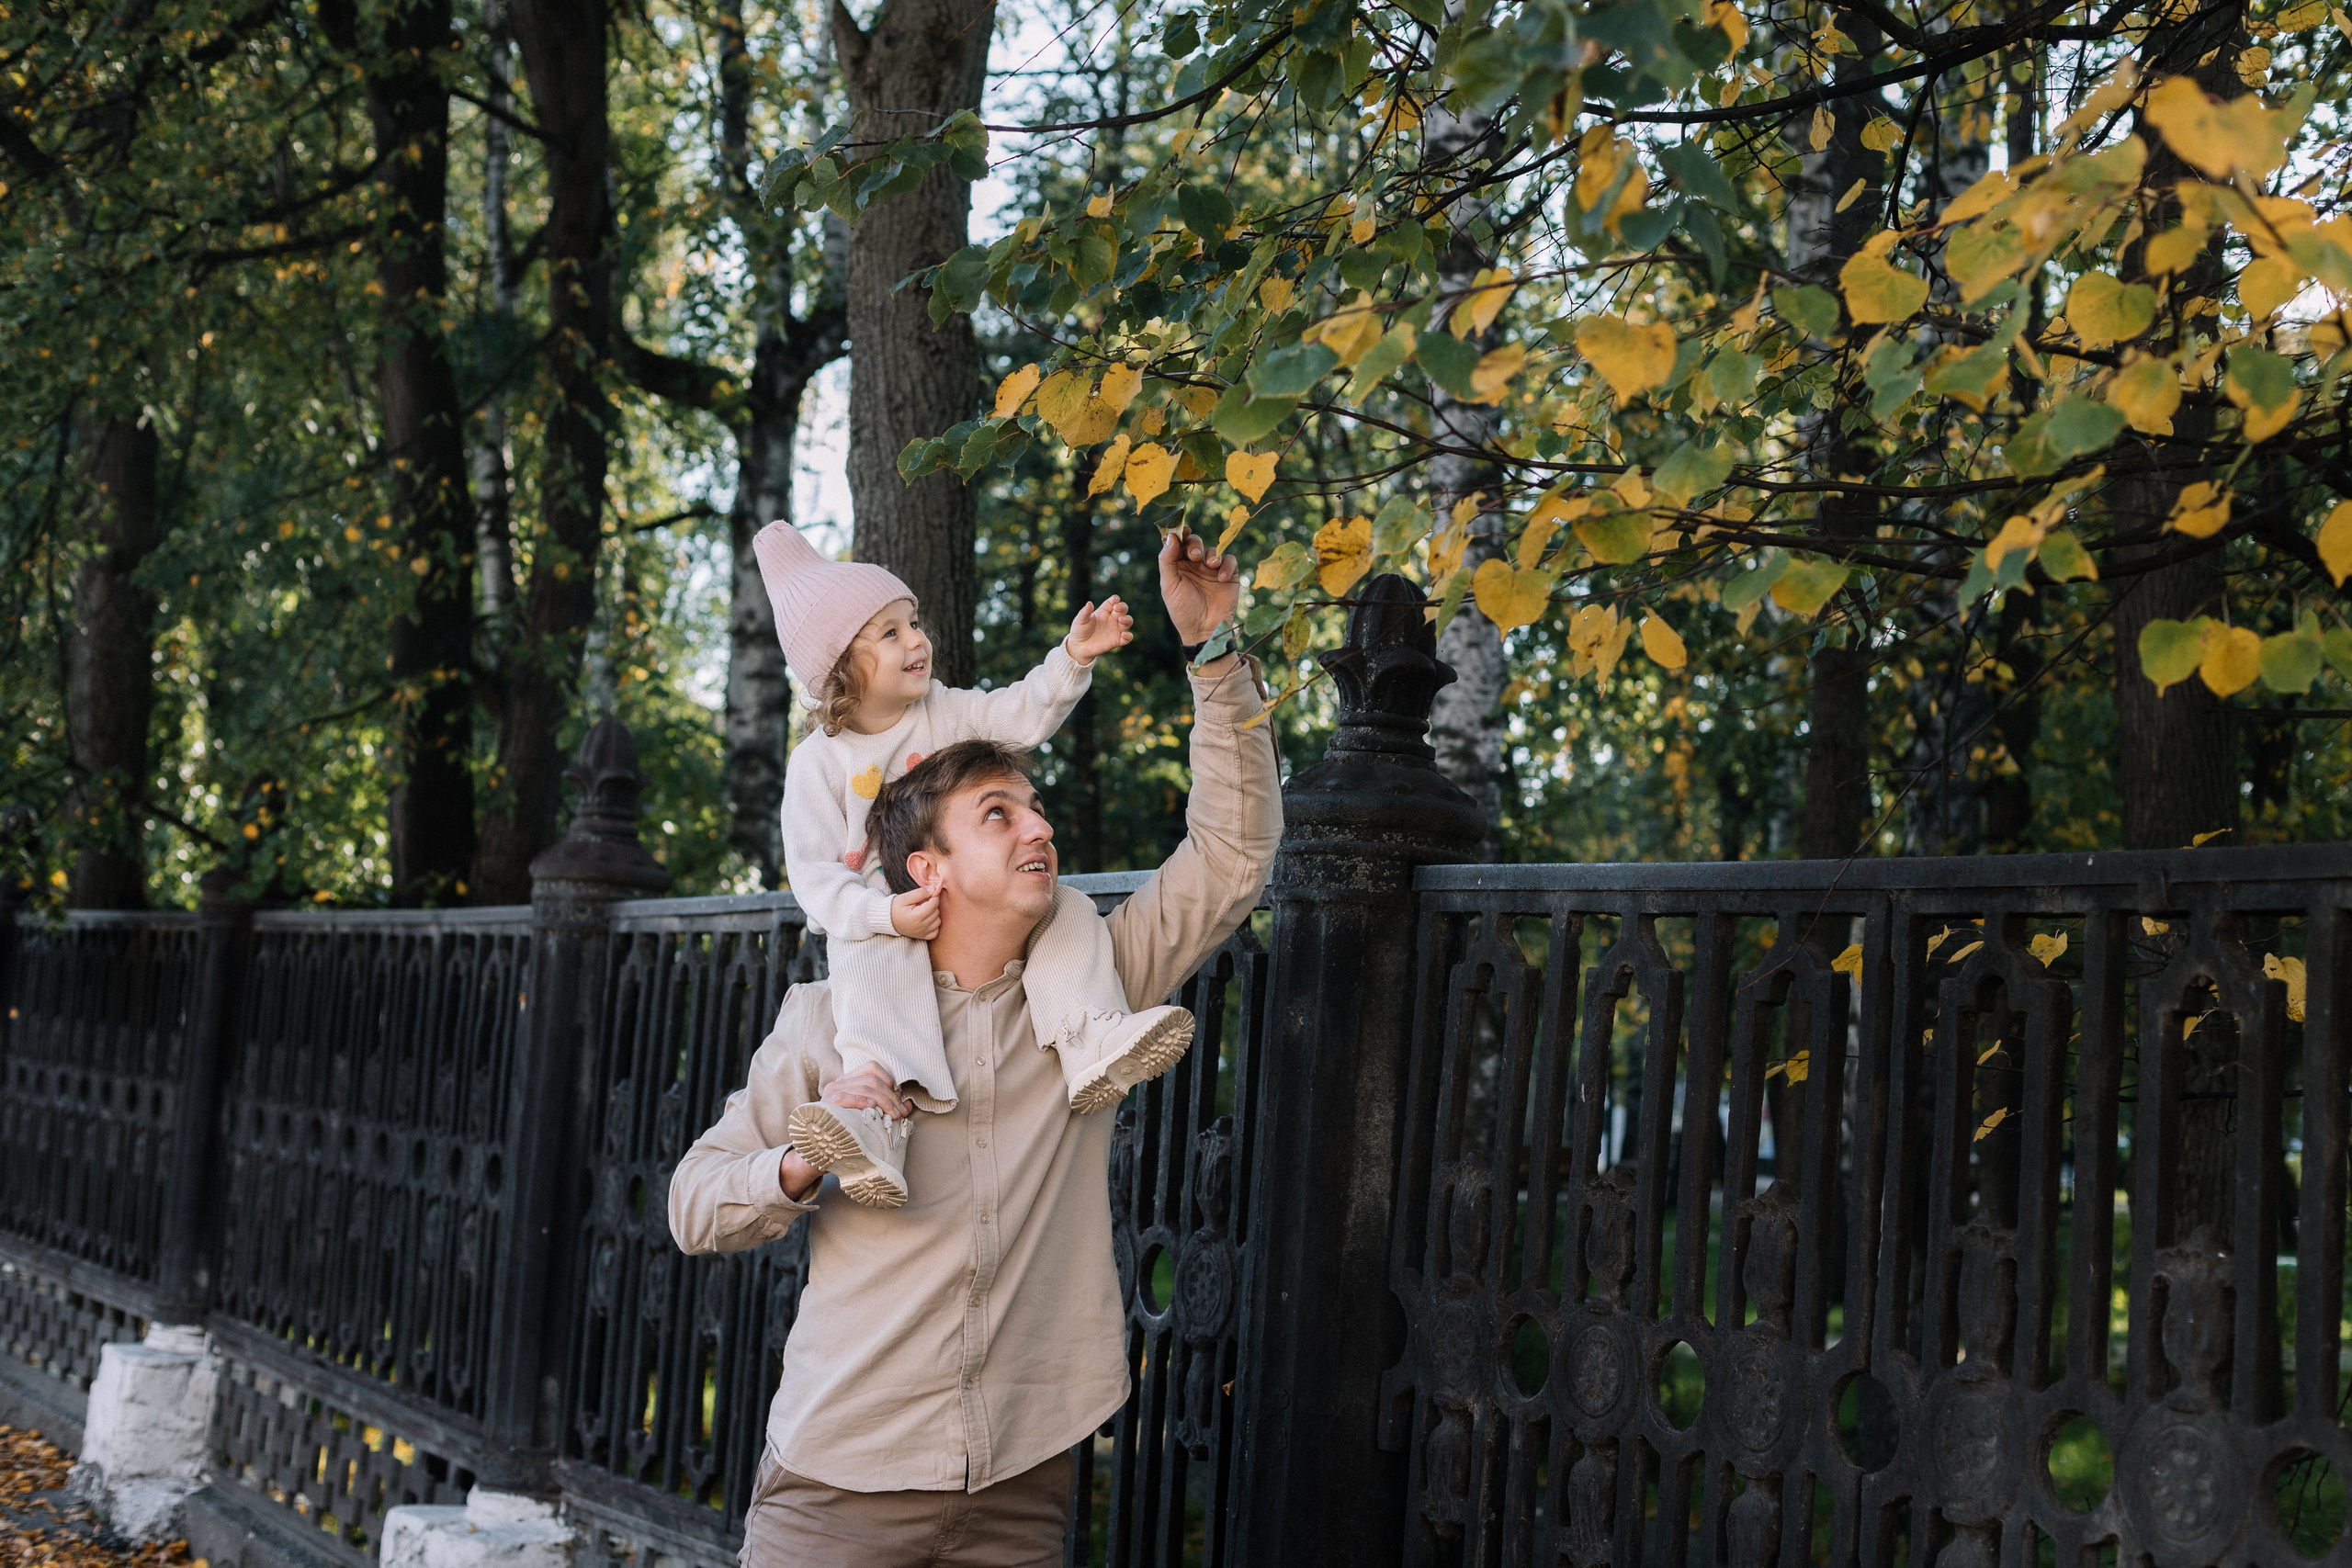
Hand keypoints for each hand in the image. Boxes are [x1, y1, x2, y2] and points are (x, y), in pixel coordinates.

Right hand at [780, 1063, 911, 1199]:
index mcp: (848, 1082)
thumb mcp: (866, 1117)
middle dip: (892, 1096)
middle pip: (873, 1079)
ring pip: (865, 1087)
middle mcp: (839, 1083)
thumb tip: (907, 1106)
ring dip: (885, 1101)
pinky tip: (872, 1109)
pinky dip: (863, 1101)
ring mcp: (831, 1093)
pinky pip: (847, 1096)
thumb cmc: (846, 1133)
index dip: (890, 1082)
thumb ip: (884, 1108)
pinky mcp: (827, 1105)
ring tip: (894, 1116)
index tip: (899, 1102)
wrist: (818, 1152)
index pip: (872, 1068)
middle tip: (900, 1113)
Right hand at [889, 878, 942, 939]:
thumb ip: (920, 893)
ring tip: (924, 910)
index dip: (934, 896)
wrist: (887, 920)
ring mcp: (922, 933)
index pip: (934, 904)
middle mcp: (921, 926)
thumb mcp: (905, 897)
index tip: (931, 892)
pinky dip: (934, 925)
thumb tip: (933, 889)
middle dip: (932, 904)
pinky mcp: (922, 936)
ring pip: (938, 921)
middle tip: (923, 901)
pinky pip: (936, 932)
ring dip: (934, 914)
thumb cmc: (896, 907)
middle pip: (936, 912)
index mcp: (916, 916)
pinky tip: (928, 919)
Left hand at [1064, 594, 1134, 663]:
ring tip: (1121, 620)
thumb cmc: (1079, 631)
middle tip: (1117, 608)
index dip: (1115, 599)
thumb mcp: (1080, 620)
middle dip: (1123, 607)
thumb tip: (1089, 603)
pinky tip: (1123, 634)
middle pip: (1123, 610)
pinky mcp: (1117, 641)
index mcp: (1103, 611)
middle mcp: (1111, 619)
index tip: (1115, 599)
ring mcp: (1115, 630)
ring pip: (1128, 622)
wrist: (1079, 647)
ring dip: (1127, 619)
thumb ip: (1085, 612)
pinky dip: (1128, 636)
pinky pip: (1127, 638)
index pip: (1113, 602)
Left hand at [1158, 527, 1239, 647]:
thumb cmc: (1183, 610)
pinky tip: (1221, 578)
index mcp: (1178, 565)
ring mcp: (1212, 570)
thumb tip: (1171, 536)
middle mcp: (1194, 565)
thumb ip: (1167, 560)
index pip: (1178, 543)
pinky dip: (1226, 565)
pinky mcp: (1229, 576)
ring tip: (1210, 565)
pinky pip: (1230, 560)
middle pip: (1195, 542)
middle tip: (1194, 554)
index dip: (1179, 534)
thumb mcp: (1169, 585)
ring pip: (1213, 549)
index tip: (1181, 530)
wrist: (1204, 631)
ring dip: (1211, 554)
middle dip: (1195, 543)